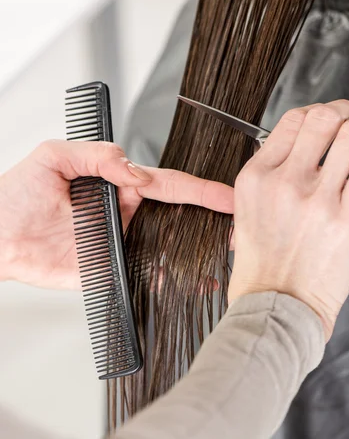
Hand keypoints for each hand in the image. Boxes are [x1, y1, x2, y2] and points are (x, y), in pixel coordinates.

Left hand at [0, 140, 233, 288]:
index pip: (168, 185)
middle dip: (210, 223)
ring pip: (166, 247)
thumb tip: (132, 169)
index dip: (201, 191)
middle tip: (237, 229)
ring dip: (195, 252)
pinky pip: (143, 275)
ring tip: (225, 255)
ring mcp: (119, 244)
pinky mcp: (108, 270)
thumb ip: (95, 155)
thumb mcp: (54, 157)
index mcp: (117, 186)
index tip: (228, 197)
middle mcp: (124, 215)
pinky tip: (190, 282)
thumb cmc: (16, 194)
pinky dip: (168, 280)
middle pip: (176, 217)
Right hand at [229, 98, 348, 339]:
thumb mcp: (246, 216)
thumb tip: (302, 156)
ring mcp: (316, 197)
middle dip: (343, 112)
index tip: (326, 119)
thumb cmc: (261, 270)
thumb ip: (271, 182)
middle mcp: (284, 181)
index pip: (291, 121)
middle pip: (322, 119)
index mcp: (255, 178)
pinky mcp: (347, 216)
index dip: (315, 113)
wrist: (274, 308)